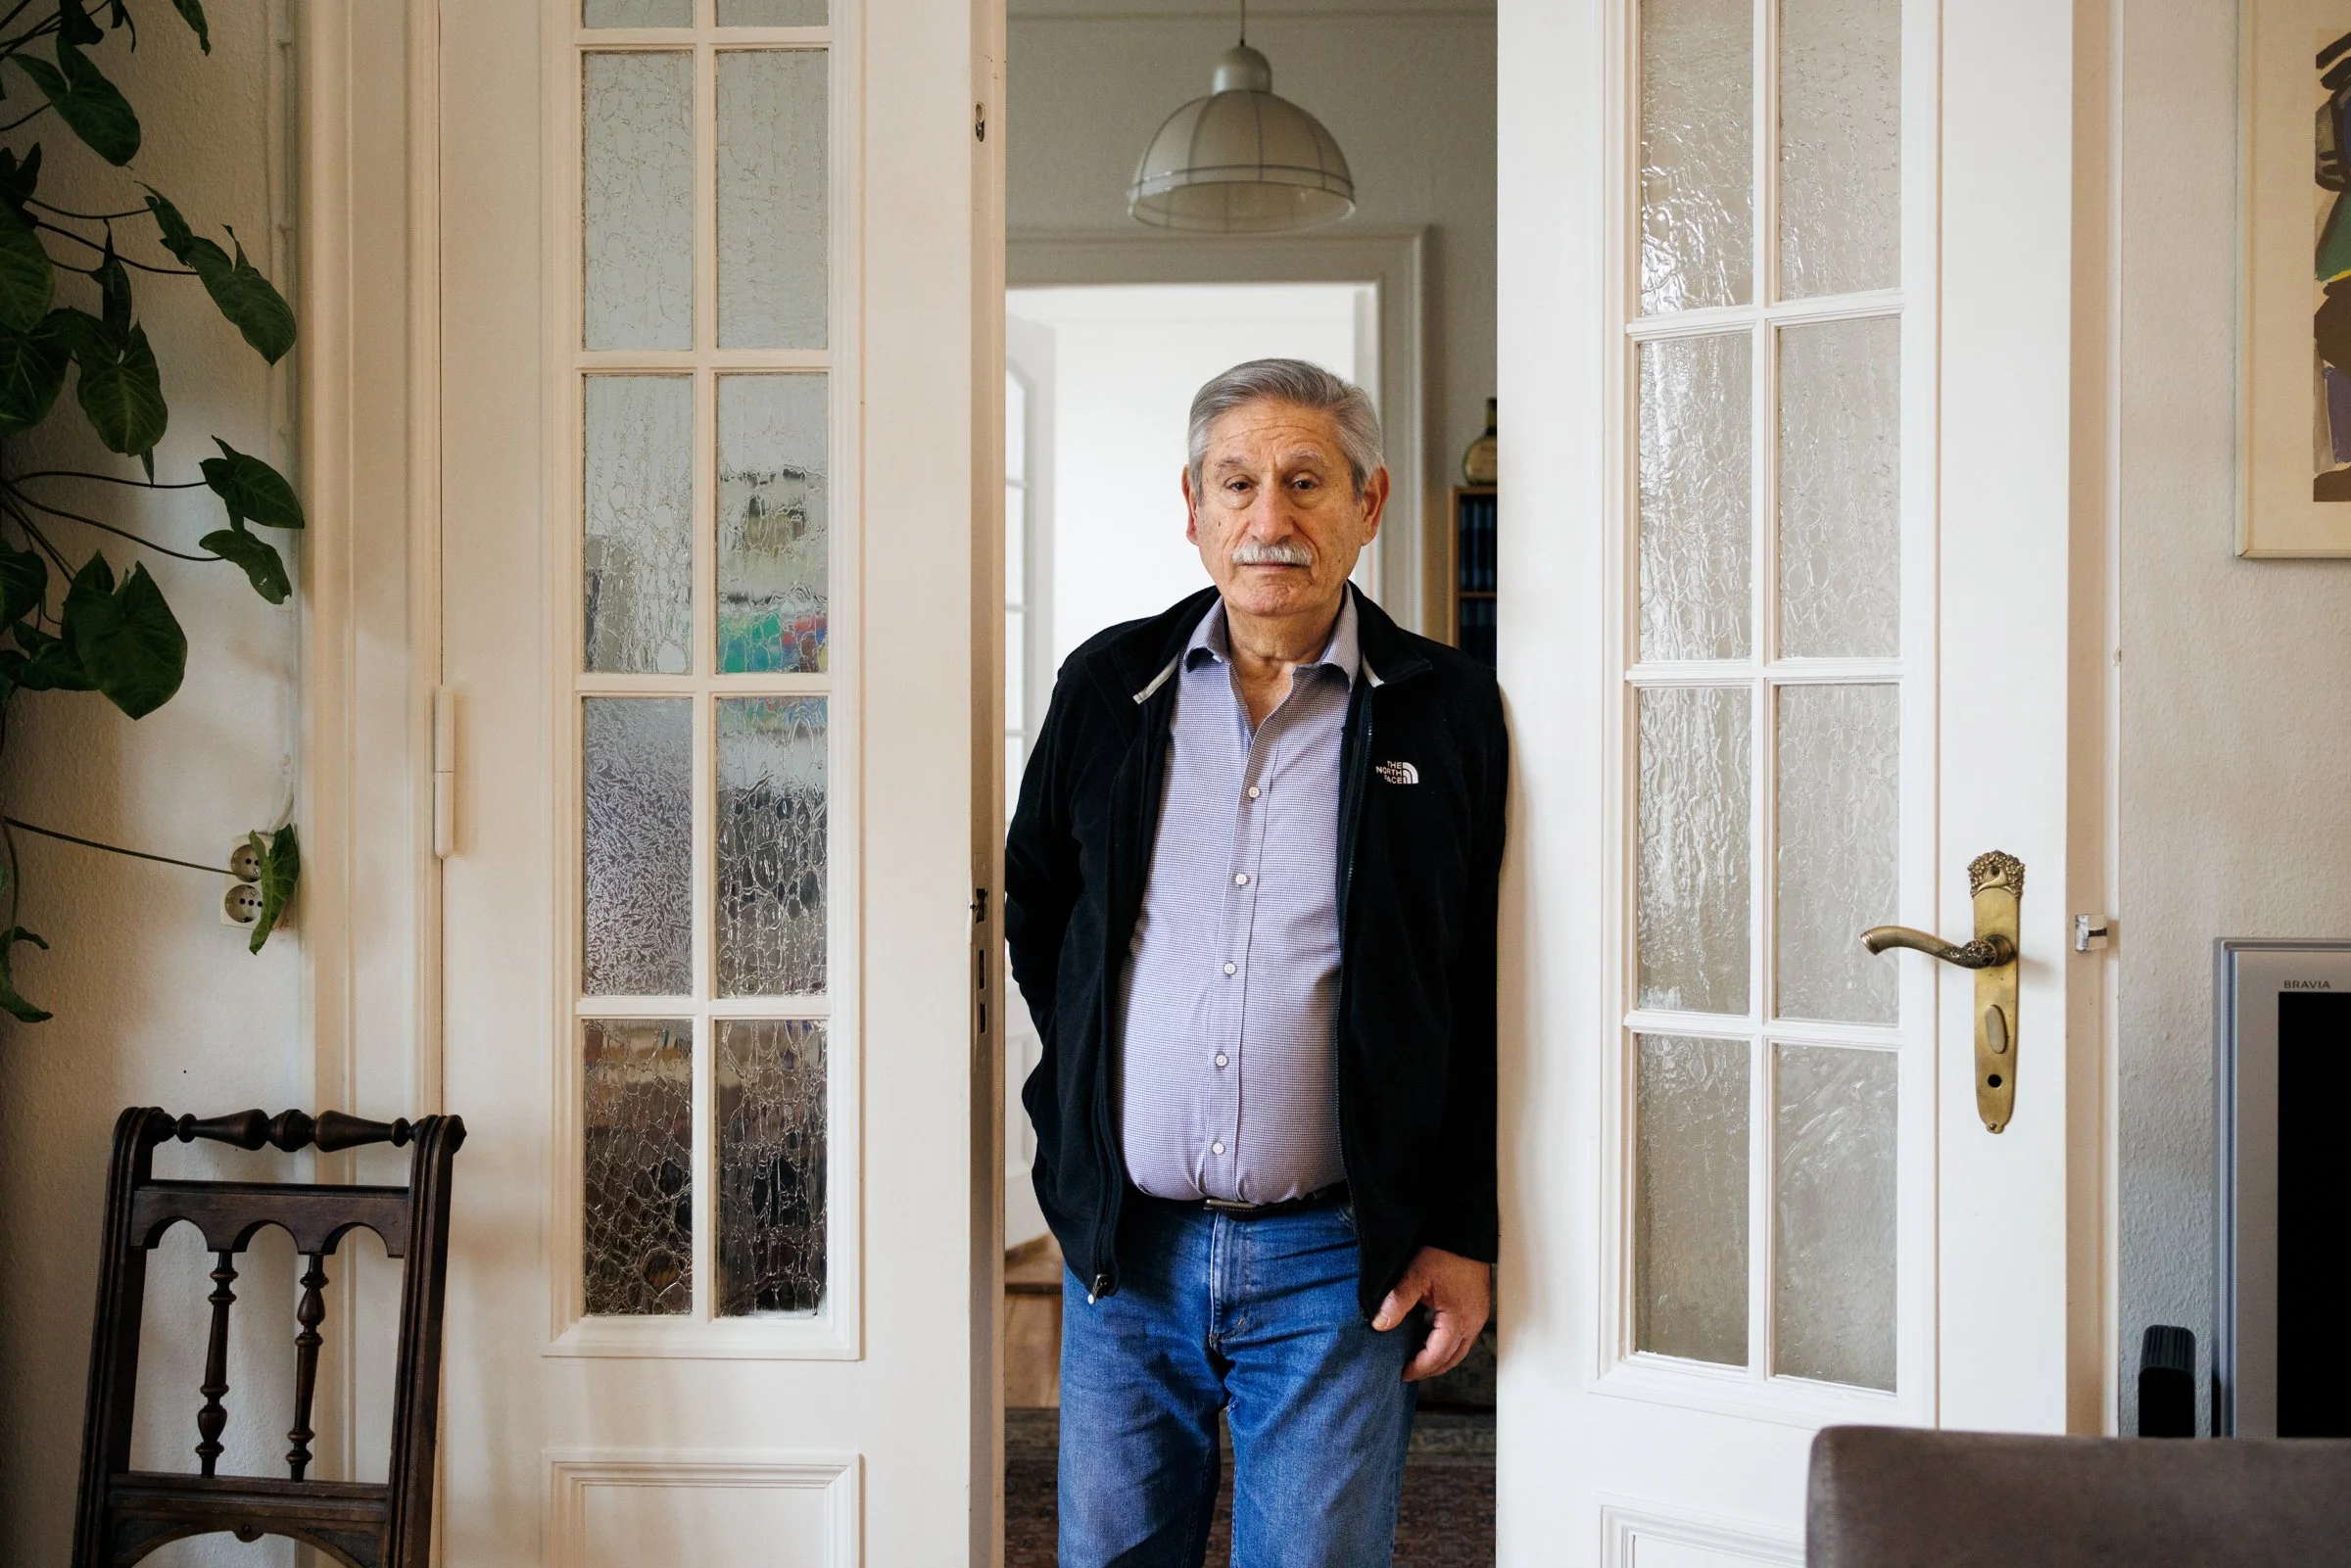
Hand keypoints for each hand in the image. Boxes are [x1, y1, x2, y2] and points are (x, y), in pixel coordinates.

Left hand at [1372, 1245, 1490, 1382]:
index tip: (1403, 1373)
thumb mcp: (1416, 1277)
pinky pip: (1465, 1337)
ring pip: (1461, 1350)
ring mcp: (1478, 1317)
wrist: (1466, 1234)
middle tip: (1410, 1372)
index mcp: (1457, 1320)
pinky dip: (1449, 1345)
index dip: (1418, 1368)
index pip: (1436, 1357)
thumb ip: (1397, 1303)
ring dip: (1441, 1359)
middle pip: (1452, 1359)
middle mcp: (1472, 1323)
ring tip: (1420, 1360)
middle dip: (1430, 1369)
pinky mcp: (1478, 1308)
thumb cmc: (1444, 1253)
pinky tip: (1435, 1340)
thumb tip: (1380, 1325)